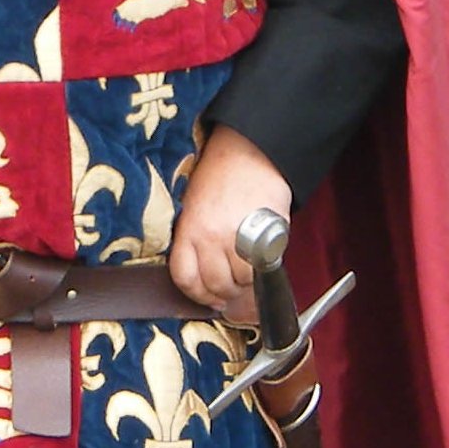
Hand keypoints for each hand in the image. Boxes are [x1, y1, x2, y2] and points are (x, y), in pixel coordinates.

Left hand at [168, 125, 290, 325]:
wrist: (250, 151)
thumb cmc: (219, 175)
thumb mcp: (193, 205)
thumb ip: (194, 239)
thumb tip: (203, 274)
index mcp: (188, 229)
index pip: (184, 277)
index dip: (196, 294)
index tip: (206, 297)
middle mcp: (210, 237)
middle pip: (214, 285)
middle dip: (223, 293)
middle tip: (230, 289)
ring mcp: (238, 239)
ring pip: (240, 281)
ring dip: (244, 284)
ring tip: (247, 272)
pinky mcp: (264, 237)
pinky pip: (261, 269)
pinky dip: (262, 271)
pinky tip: (260, 261)